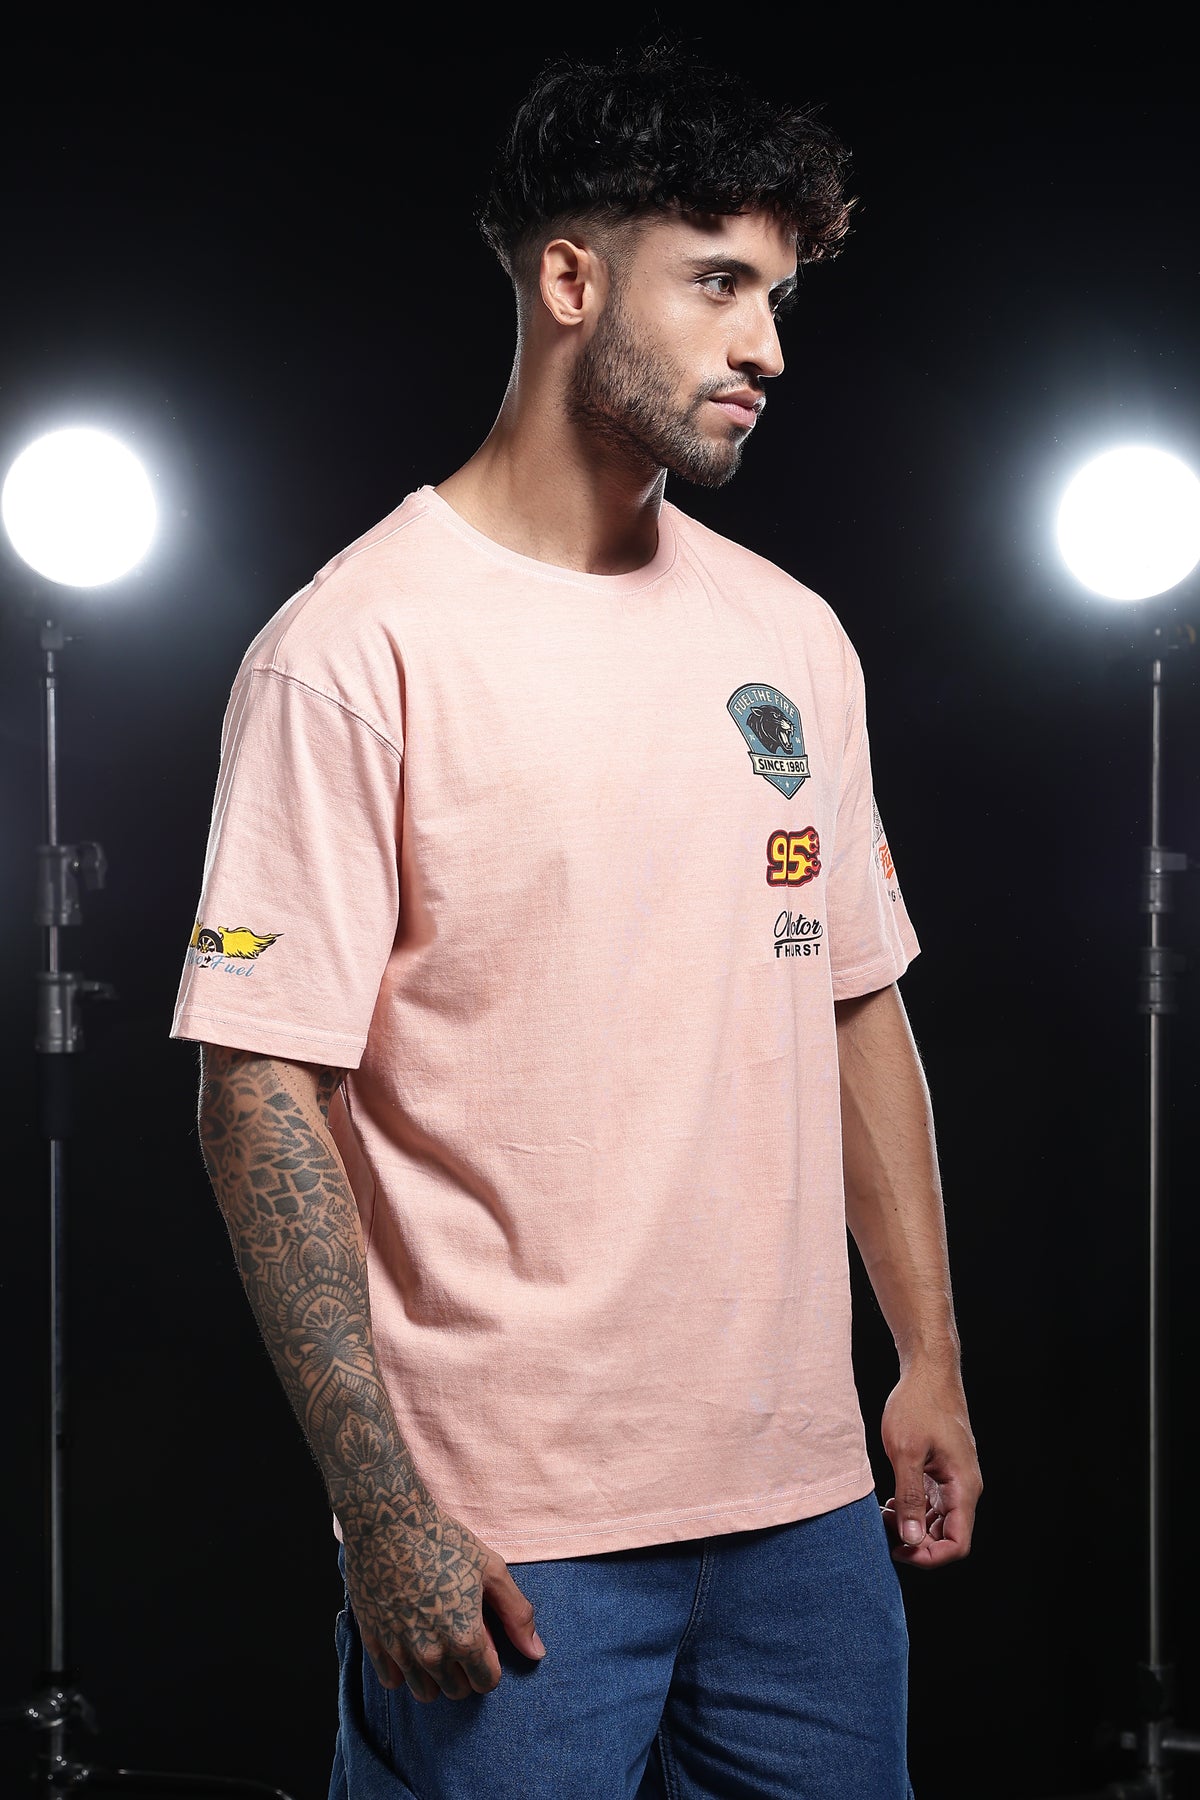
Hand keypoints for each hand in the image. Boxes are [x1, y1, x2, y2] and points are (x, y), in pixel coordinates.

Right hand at [343, 1506, 545, 1701]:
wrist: (388, 1522)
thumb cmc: (444, 1542)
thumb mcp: (491, 1571)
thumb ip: (517, 1615)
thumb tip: (536, 1653)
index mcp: (465, 1638)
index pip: (487, 1682)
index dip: (491, 1661)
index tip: (483, 1635)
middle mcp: (432, 1654)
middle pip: (458, 1691)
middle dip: (465, 1670)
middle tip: (459, 1633)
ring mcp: (400, 1651)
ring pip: (425, 1693)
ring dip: (435, 1675)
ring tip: (435, 1639)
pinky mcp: (373, 1642)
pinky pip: (392, 1680)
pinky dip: (404, 1669)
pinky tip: (409, 1640)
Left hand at [879, 1361, 980, 1568]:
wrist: (928, 1371)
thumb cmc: (918, 1404)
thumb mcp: (906, 1452)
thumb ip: (910, 1497)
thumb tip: (912, 1539)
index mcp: (963, 1487)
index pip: (957, 1544)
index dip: (929, 1557)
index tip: (898, 1549)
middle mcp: (964, 1488)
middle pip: (948, 1538)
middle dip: (917, 1543)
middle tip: (884, 1530)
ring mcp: (954, 1480)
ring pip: (939, 1523)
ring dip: (913, 1527)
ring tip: (883, 1515)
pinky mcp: (943, 1471)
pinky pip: (933, 1505)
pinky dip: (913, 1510)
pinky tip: (891, 1503)